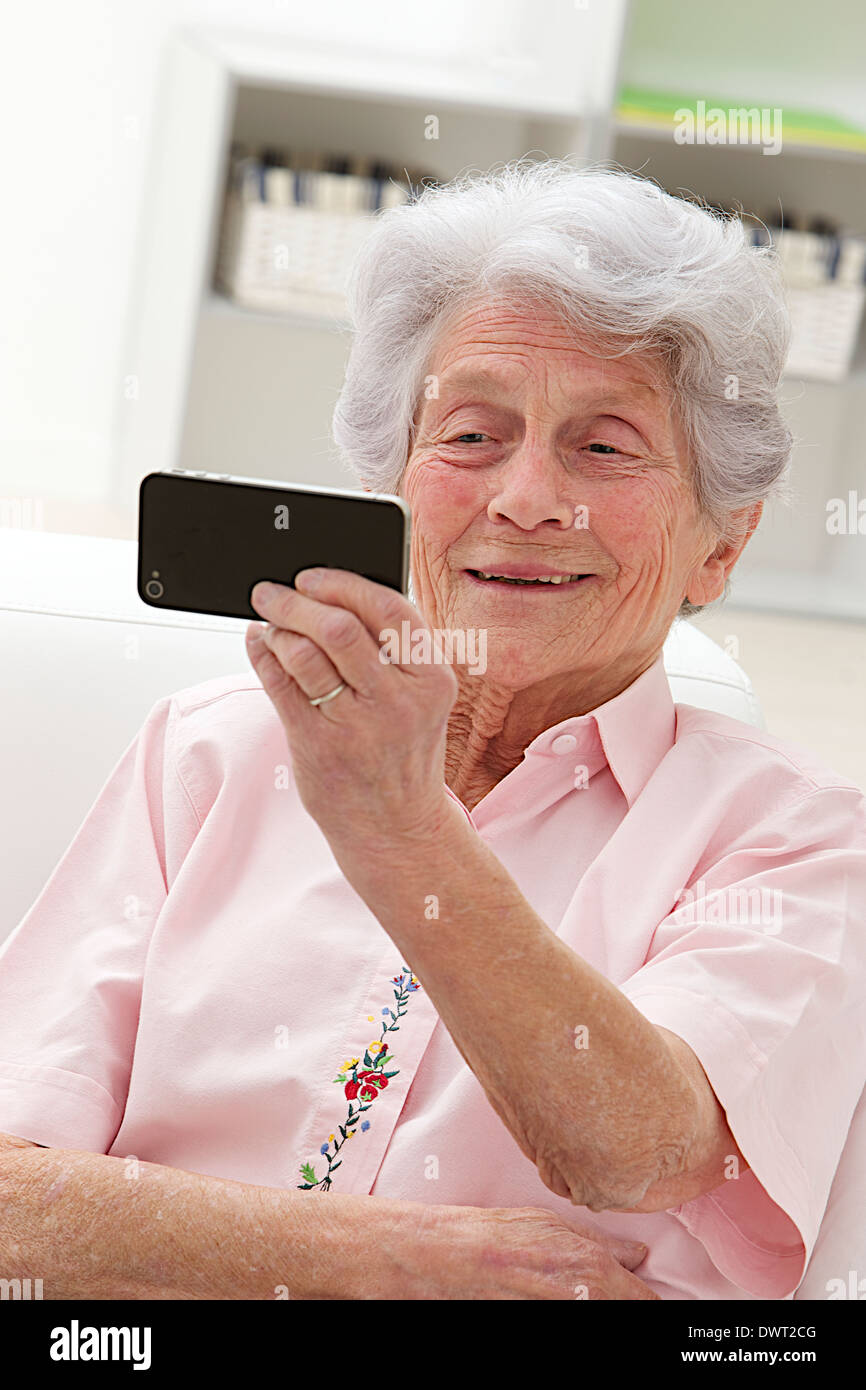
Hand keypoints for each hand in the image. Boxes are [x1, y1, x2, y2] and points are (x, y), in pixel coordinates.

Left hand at [245, 569, 457, 853]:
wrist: (395, 827)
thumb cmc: (401, 753)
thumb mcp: (419, 699)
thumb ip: (389, 650)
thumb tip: (330, 595)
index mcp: (432, 679)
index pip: (388, 609)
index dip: (342, 584)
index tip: (312, 579)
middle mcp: (399, 701)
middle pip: (339, 627)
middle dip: (295, 602)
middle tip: (271, 593)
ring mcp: (358, 726)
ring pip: (304, 654)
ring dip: (277, 629)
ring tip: (268, 624)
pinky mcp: (319, 746)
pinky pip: (280, 685)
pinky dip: (263, 656)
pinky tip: (260, 646)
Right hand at [369, 1202, 658, 1300]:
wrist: (445, 1258)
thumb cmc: (493, 1235)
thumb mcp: (550, 1225)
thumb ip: (601, 1243)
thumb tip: (638, 1256)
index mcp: (593, 1269)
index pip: (645, 1303)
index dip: (648, 1303)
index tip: (656, 1303)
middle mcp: (584, 1297)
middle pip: (627, 1312)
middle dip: (626, 1305)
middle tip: (606, 1296)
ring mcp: (561, 1315)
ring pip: (601, 1316)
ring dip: (600, 1307)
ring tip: (568, 1293)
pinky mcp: (534, 1329)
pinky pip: (576, 1329)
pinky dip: (573, 1311)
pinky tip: (548, 1299)